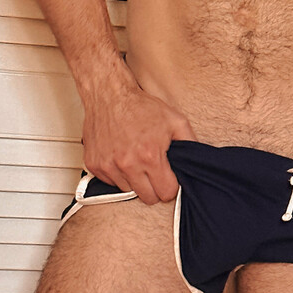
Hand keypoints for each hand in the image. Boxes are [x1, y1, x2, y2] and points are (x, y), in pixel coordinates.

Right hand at [81, 70, 196, 204]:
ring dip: (134, 180)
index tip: (168, 177)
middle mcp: (127, 164)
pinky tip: (121, 158)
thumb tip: (198, 163)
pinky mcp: (94, 165)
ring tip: (135, 159)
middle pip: (148, 198)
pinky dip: (118, 174)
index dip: (170, 185)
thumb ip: (190, 143)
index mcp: (150, 156)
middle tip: (153, 169)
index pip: (166, 193)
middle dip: (154, 187)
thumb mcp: (176, 121)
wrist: (109, 95)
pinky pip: (110, 183)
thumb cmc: (141, 106)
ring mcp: (108, 166)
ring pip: (128, 191)